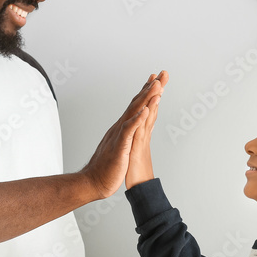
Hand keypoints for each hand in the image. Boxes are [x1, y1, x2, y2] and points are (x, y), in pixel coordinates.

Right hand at [81, 72, 166, 198]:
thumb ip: (127, 135)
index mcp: (124, 128)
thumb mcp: (123, 147)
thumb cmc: (108, 167)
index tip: (157, 80)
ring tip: (157, 85)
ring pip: (134, 112)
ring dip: (146, 98)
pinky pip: (129, 131)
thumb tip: (133, 127)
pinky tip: (145, 111)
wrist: (94, 182)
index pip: (137, 106)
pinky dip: (137, 120)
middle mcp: (121, 127)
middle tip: (162, 74)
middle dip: (151, 88)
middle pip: (137, 103)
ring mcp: (120, 135)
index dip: (147, 92)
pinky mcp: (119, 146)